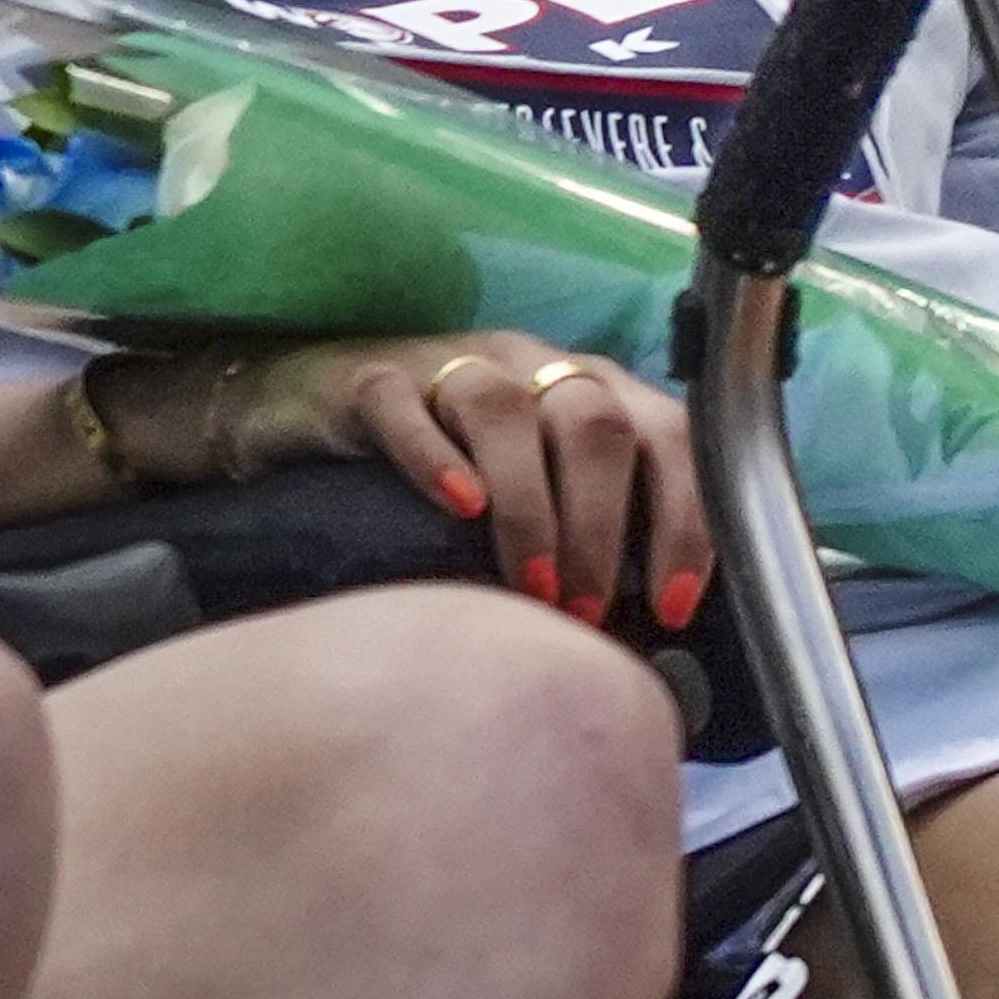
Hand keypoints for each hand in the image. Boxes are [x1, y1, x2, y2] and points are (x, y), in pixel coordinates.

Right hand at [264, 331, 706, 633]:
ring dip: (530, 504)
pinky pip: (405, 404)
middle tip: (586, 612)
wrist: (312, 400)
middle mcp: (538, 367)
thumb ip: (591, 533)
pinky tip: (459, 508)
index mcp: (597, 391)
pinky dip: (436, 456)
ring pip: (508, 412)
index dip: (686, 520)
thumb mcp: (535, 489)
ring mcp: (456, 364)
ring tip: (530, 587)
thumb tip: (645, 633)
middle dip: (603, 526)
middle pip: (598, 425)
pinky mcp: (374, 380)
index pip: (674, 437)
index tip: (677, 606)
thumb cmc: (453, 462)